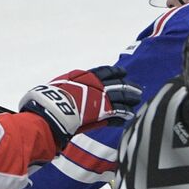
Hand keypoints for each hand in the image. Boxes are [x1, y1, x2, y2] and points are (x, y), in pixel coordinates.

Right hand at [19, 66, 141, 147]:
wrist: (51, 110)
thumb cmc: (49, 98)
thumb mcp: (62, 84)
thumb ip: (74, 83)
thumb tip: (74, 83)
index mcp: (86, 76)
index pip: (105, 71)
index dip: (116, 72)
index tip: (123, 72)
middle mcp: (96, 85)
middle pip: (118, 83)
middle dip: (129, 87)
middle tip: (138, 89)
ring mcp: (101, 98)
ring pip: (122, 97)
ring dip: (130, 99)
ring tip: (137, 102)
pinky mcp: (103, 112)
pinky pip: (118, 112)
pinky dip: (124, 114)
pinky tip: (129, 116)